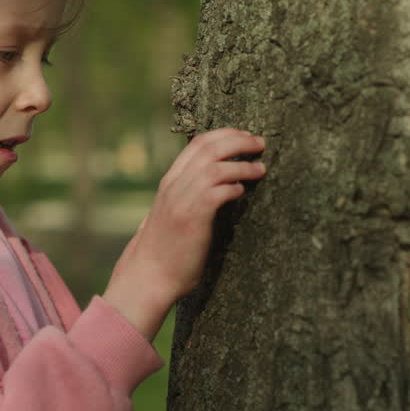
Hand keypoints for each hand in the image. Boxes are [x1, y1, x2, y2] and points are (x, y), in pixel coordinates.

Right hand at [103, 128, 266, 340]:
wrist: (149, 276)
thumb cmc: (164, 251)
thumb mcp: (171, 214)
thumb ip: (186, 197)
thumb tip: (214, 189)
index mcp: (170, 181)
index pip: (197, 144)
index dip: (224, 134)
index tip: (244, 136)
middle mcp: (174, 185)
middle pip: (209, 148)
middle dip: (239, 140)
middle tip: (260, 144)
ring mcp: (182, 200)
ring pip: (217, 166)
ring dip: (243, 165)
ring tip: (261, 169)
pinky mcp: (193, 217)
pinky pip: (219, 191)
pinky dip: (234, 186)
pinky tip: (242, 192)